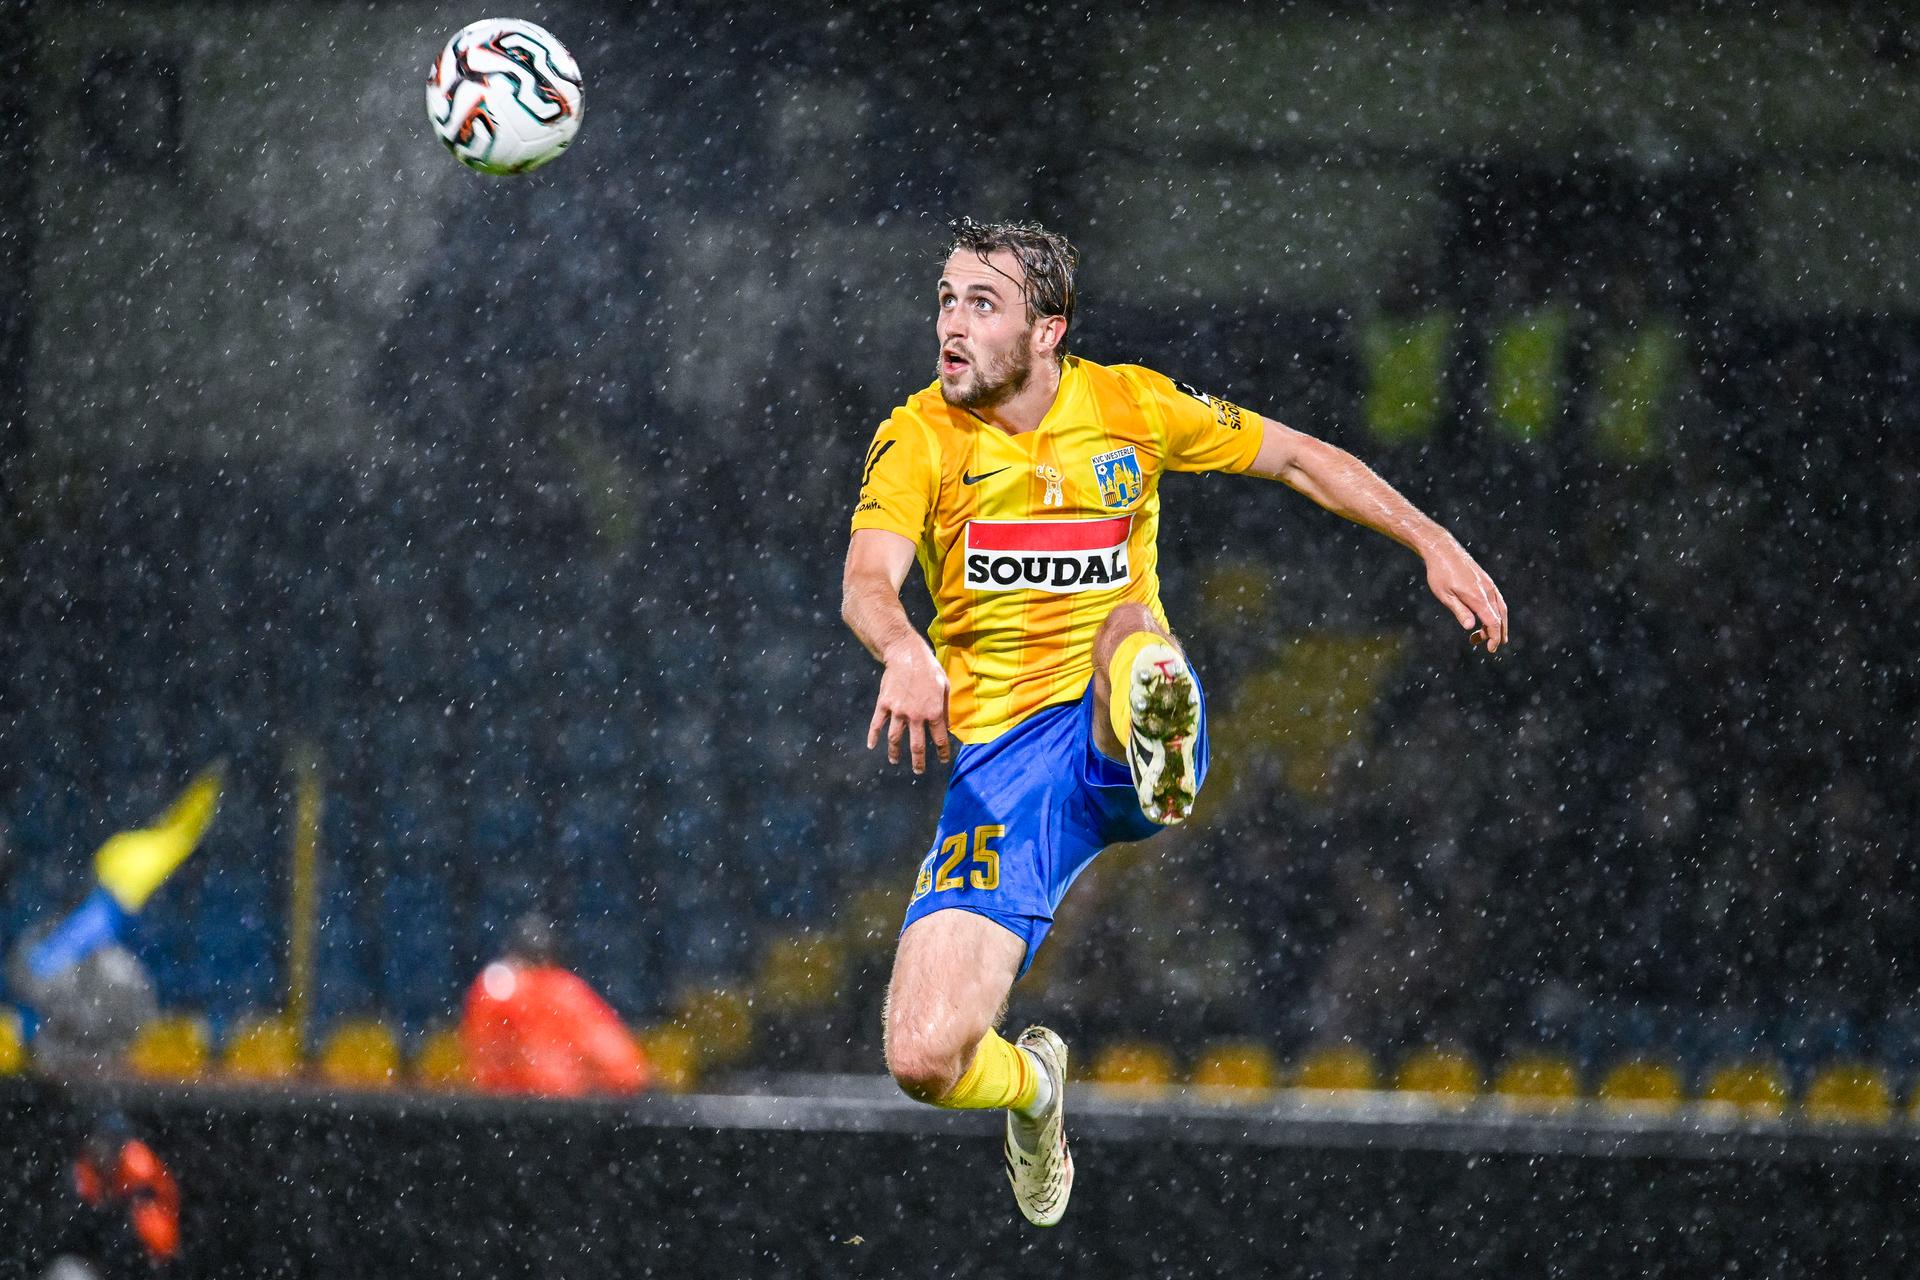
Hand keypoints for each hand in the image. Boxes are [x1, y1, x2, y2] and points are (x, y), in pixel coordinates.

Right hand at [866, 642, 951, 773]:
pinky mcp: (884, 704)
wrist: (906, 653)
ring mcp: (898, 711)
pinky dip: (873, 736)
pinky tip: (871, 746)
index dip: (942, 752)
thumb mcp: (945, 686)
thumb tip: (947, 727)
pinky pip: (877, 724)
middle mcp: (916, 716)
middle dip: (918, 761)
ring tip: (894, 760)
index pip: (939, 739)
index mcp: (934, 712)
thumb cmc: (929, 668)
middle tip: (918, 770)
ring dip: (895, 752)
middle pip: (917, 746)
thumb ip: (946, 708)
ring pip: (895, 738)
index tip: (942, 760)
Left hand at [1425, 542, 1508, 652]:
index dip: (1494, 637)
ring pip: (1500, 609)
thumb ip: (1459, 611)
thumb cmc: (1440, 573)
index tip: (1491, 650)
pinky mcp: (1486, 581)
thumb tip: (1470, 627)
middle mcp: (1488, 590)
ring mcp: (1489, 585)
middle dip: (1497, 634)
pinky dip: (1495, 613)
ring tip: (1485, 636)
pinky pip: (1496, 601)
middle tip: (1488, 646)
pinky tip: (1485, 619)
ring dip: (1496, 624)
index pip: (1493, 621)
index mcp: (1478, 596)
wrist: (1443, 550)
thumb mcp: (1445, 594)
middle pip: (1500, 617)